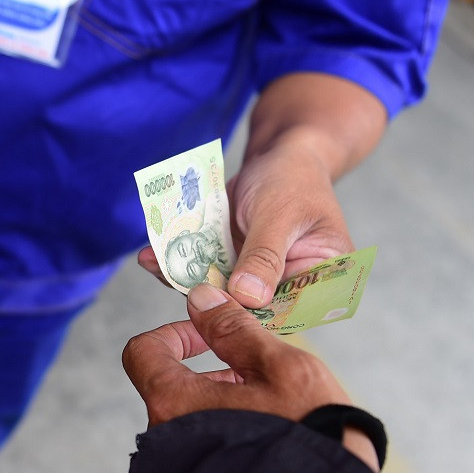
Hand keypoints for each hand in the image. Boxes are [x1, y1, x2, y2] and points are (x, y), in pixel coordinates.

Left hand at [122, 282, 378, 470]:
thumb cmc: (309, 435)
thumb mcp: (281, 368)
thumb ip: (234, 329)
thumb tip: (201, 299)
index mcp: (173, 403)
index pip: (142, 353)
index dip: (175, 334)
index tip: (209, 336)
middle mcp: (164, 440)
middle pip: (172, 387)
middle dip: (212, 373)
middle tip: (260, 377)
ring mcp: (178, 472)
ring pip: (190, 421)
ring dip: (224, 405)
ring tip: (273, 412)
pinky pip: (202, 453)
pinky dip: (227, 436)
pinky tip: (267, 441)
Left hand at [133, 135, 354, 307]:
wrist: (279, 156)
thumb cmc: (293, 178)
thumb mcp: (280, 213)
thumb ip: (264, 256)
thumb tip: (247, 297)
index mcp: (321, 280)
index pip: (287, 310)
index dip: (251, 315)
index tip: (214, 305)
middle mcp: (291, 289)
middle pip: (249, 308)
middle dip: (207, 297)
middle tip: (170, 278)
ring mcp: (258, 282)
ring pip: (220, 293)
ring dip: (183, 278)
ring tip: (152, 260)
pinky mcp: (233, 269)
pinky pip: (206, 274)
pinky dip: (179, 264)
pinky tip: (153, 254)